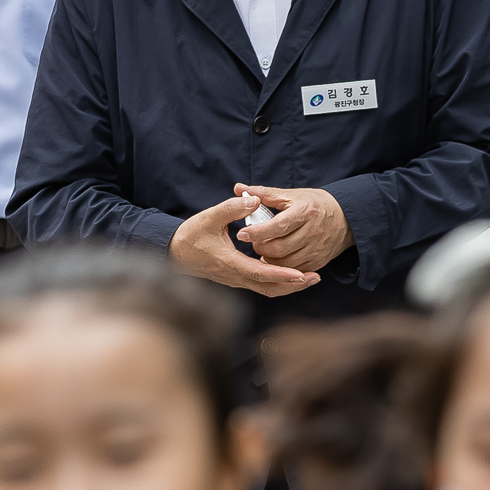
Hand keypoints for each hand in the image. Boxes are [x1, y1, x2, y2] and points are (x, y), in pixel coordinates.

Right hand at [170, 193, 322, 298]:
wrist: (174, 253)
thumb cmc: (191, 235)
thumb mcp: (209, 217)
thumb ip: (232, 208)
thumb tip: (254, 200)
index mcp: (229, 263)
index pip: (260, 274)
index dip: (281, 275)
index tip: (300, 274)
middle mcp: (235, 276)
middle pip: (269, 288)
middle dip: (293, 285)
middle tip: (315, 278)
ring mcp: (236, 280)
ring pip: (266, 289)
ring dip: (288, 286)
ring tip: (309, 278)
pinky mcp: (236, 278)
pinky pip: (261, 285)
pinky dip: (277, 282)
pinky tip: (290, 274)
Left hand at [235, 184, 351, 274]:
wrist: (346, 217)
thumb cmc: (314, 204)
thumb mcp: (291, 195)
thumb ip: (264, 194)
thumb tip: (239, 188)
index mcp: (305, 212)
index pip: (278, 226)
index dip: (258, 232)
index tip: (242, 234)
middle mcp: (312, 232)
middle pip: (279, 248)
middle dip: (260, 247)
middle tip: (253, 241)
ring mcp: (316, 249)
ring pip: (285, 264)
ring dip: (269, 259)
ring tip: (263, 249)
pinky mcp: (318, 261)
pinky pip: (295, 271)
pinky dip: (281, 268)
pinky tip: (274, 259)